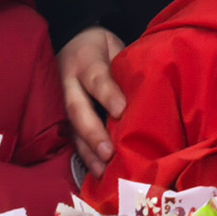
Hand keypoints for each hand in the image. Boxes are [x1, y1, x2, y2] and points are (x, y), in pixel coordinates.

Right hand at [59, 28, 127, 174]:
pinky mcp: (65, 119)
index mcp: (85, 61)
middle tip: (108, 152)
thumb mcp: (114, 46)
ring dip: (87, 151)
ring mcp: (64, 103)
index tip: (121, 110)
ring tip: (103, 170)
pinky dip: (85, 157)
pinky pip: (73, 139)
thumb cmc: (102, 47)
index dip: (108, 94)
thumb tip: (152, 86)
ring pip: (72, 128)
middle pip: (78, 109)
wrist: (72, 41)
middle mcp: (69, 84)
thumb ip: (126, 65)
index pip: (96, 78)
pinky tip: (98, 173)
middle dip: (93, 132)